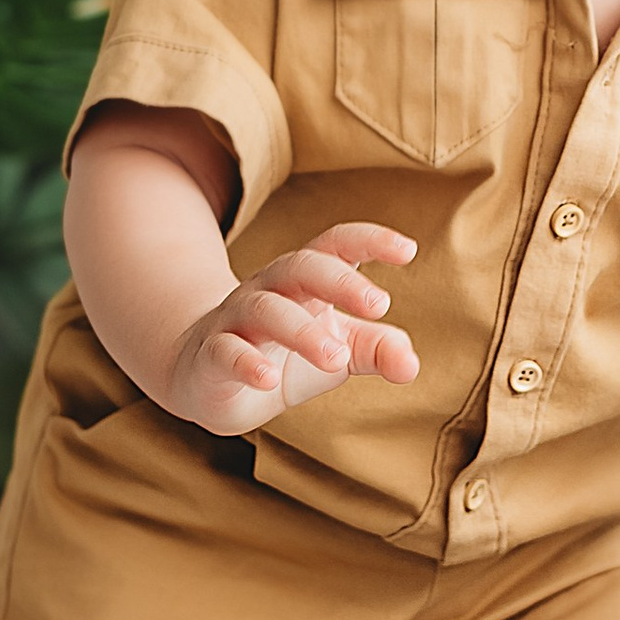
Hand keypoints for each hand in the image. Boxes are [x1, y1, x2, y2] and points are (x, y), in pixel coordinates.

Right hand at [164, 222, 418, 436]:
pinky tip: (267, 380)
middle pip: (301, 266)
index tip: (408, 250)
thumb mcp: (338, 351)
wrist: (208, 378)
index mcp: (305, 281)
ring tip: (335, 357)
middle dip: (340, 281)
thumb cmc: (284, 355)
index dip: (370, 240)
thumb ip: (376, 350)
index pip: (335, 245)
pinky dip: (246, 362)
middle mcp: (270, 289)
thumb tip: (411, 364)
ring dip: (303, 331)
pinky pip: (225, 350)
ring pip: (267, 309)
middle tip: (379, 304)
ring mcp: (236, 319)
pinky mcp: (212, 355)